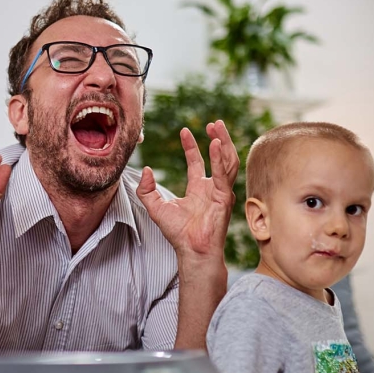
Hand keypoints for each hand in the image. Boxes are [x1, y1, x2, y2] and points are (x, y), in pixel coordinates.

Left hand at [137, 121, 237, 258]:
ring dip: (224, 143)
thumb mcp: (155, 207)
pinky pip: (224, 174)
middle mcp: (212, 188)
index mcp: (198, 189)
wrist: (191, 250)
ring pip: (228, 162)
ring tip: (217, 127)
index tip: (184, 131)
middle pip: (219, 157)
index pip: (197, 162)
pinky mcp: (224, 197)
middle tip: (213, 122)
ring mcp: (221, 192)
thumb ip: (147, 189)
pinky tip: (215, 144)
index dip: (191, 146)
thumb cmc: (177, 233)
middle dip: (218, 138)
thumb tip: (146, 170)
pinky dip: (220, 158)